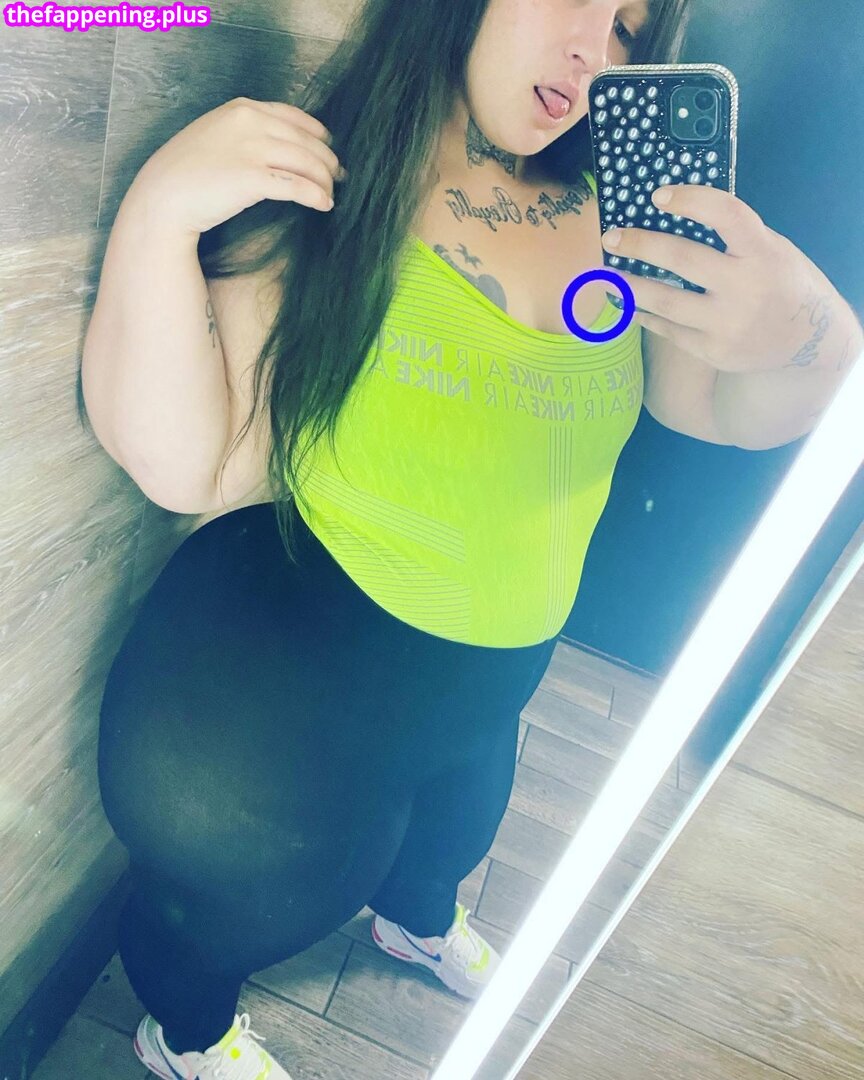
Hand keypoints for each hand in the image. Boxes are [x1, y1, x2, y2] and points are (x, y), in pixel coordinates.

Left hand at [601, 184, 841, 373]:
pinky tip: (630, 303)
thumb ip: (734, 237)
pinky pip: (669, 329)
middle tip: (611, 238)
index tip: (658, 195)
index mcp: (763, 252)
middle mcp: (746, 287)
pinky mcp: (713, 351)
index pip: (725, 214)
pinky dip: (646, 314)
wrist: (807, 341)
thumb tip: (672, 216)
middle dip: (640, 244)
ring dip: (630, 285)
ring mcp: (728, 323)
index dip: (690, 200)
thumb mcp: (772, 250)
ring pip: (665, 301)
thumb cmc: (780, 282)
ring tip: (607, 274)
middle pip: (682, 259)